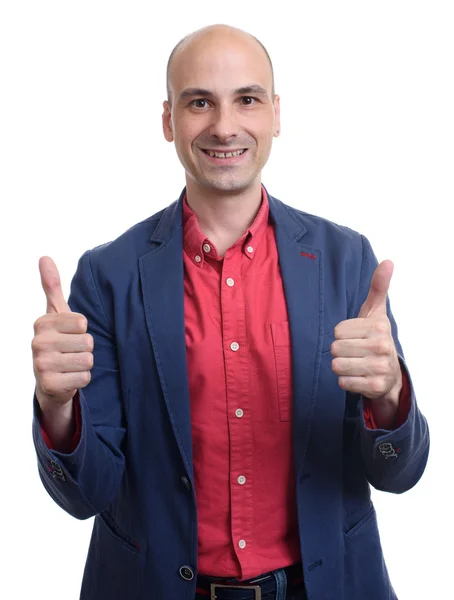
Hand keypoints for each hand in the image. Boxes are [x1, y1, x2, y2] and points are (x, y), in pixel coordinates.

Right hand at [32, 257, 93, 408]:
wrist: (50, 382)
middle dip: (85, 349)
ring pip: (87, 360)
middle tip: (71, 353)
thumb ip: (52, 286)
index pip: (82, 322)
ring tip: (71, 365)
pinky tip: (69, 378)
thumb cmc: (59, 342)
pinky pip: (84, 378)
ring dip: (85, 365)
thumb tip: (44, 257)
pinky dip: (82, 380)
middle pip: (87, 342)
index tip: (70, 335)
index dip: (82, 331)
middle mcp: (38, 342)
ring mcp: (41, 365)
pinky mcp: (50, 384)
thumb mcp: (56, 314)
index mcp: (42, 323)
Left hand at [330, 260, 401, 403]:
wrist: (390, 373)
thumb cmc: (375, 337)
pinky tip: (358, 377)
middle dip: (340, 351)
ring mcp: (380, 368)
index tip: (356, 337)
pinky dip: (346, 381)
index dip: (342, 334)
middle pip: (335, 348)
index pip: (337, 330)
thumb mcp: (376, 312)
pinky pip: (343, 382)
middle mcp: (382, 347)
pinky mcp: (375, 387)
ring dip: (341, 366)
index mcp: (379, 327)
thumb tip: (388, 261)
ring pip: (337, 366)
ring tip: (355, 364)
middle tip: (354, 352)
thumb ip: (378, 287)